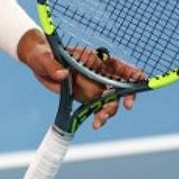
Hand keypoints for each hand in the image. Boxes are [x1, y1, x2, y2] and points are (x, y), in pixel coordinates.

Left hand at [16, 30, 139, 129]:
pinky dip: (100, 117)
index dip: (132, 73)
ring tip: (99, 121)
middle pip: (121, 86)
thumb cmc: (44, 54)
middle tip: (126, 106)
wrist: (38, 63)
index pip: (118, 66)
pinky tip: (95, 124)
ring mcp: (94, 87)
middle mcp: (98, 74)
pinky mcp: (87, 98)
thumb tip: (62, 73)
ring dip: (109, 111)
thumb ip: (53, 65)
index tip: (140, 81)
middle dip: (127, 96)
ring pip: (110, 101)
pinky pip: (98, 109)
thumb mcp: (45, 58)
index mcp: (93, 60)